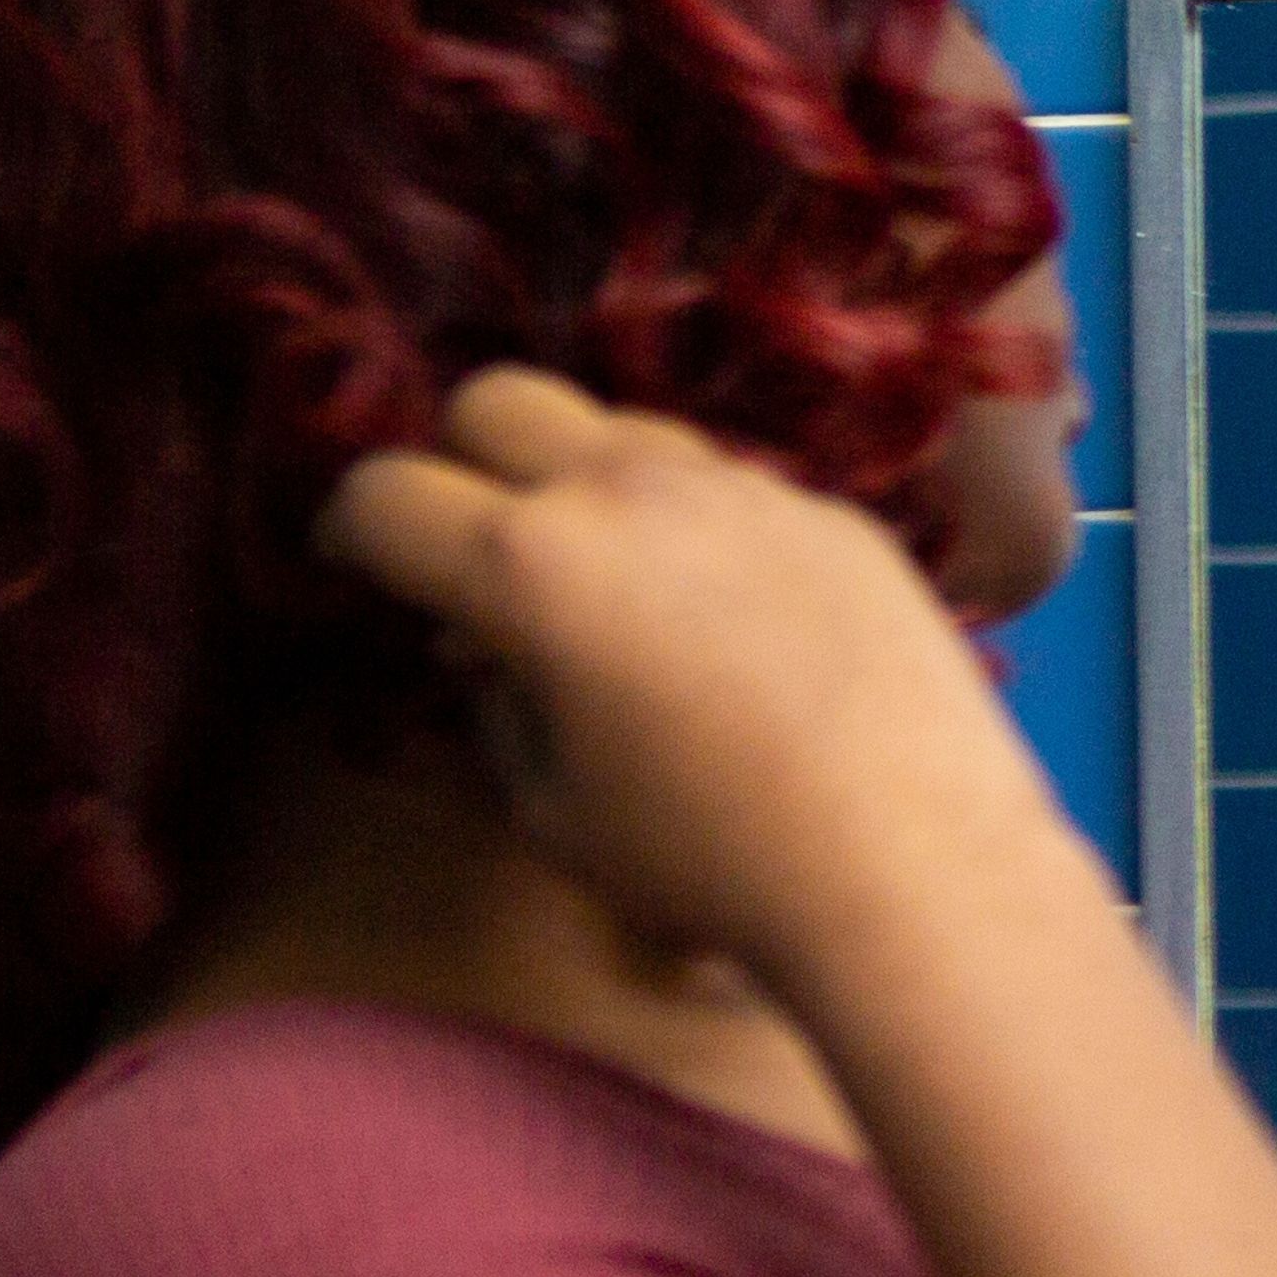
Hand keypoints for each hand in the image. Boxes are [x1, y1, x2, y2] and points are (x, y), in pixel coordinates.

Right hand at [314, 366, 1078, 978]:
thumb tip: (482, 651)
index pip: (385, 495)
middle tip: (482, 554)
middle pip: (496, 403)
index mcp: (528, 564)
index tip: (371, 572)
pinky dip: (701, 531)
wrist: (920, 873)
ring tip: (614, 585)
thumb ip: (494, 705)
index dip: (356, 536)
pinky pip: (735, 489)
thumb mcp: (552, 811)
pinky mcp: (836, 517)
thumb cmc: (715, 867)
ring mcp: (746, 491)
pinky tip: (733, 620)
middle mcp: (630, 494)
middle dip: (463, 465)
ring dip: (588, 484)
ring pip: (624, 430)